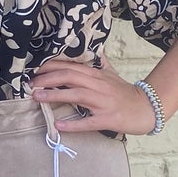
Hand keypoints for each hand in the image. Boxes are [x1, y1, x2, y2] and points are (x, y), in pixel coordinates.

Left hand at [31, 57, 159, 135]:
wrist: (148, 108)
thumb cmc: (127, 93)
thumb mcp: (113, 75)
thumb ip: (101, 63)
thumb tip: (94, 51)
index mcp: (97, 75)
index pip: (70, 66)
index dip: (50, 67)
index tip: (34, 70)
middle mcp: (99, 86)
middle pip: (70, 77)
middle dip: (47, 79)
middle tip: (30, 84)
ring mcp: (104, 102)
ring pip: (76, 95)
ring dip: (55, 95)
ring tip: (37, 98)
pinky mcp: (109, 119)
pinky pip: (89, 122)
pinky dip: (73, 123)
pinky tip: (59, 125)